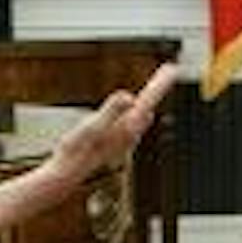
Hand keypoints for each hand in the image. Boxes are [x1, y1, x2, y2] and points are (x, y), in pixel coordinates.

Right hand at [45, 63, 176, 185]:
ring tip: (155, 88)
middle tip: (169, 71)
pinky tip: (134, 111)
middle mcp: (130, 134)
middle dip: (158, 89)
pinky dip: (138, 111)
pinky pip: (132, 124)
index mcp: (128, 127)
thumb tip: (130, 97)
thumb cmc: (78, 150)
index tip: (173, 67)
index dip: (161, 83)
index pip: (148, 100)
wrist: (68, 174)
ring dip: (148, 100)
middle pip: (148, 106)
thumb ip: (112, 110)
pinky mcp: (114, 145)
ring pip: (142, 116)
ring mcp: (123, 141)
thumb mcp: (93, 126)